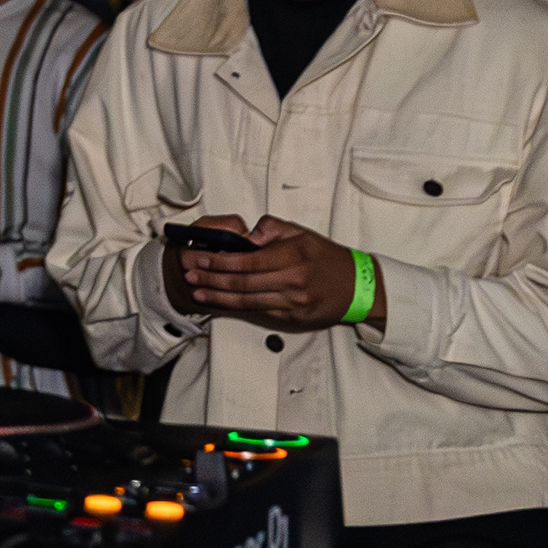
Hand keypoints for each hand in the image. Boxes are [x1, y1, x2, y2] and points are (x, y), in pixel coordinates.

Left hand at [182, 215, 378, 328]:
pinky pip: (260, 312)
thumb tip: (246, 235)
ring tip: (197, 292)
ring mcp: (293, 304)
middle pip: (243, 283)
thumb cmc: (326, 257)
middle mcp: (292, 283)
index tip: (200, 256)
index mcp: (292, 257)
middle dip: (212, 279)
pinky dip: (237, 308)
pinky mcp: (294, 319)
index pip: (248, 261)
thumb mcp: (301, 232)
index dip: (220, 260)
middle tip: (189, 274)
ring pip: (248, 302)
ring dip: (219, 297)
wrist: (358, 287)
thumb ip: (271, 228)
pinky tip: (220, 303)